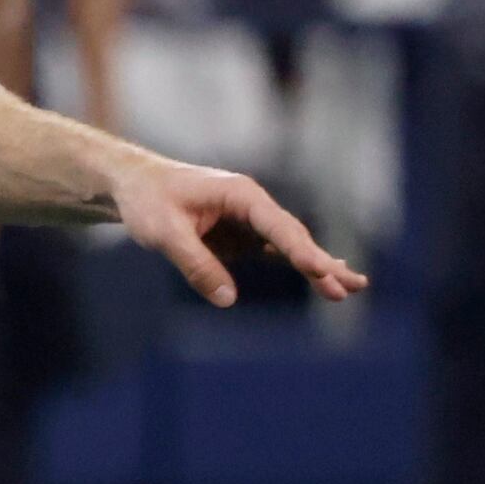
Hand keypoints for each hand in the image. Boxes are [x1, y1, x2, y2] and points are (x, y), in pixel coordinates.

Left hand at [105, 153, 361, 306]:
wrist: (132, 184)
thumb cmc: (147, 200)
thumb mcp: (165, 233)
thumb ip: (196, 264)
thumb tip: (227, 299)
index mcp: (240, 194)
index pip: (277, 225)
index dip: (300, 250)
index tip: (321, 270)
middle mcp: (251, 205)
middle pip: (292, 236)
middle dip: (322, 263)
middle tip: (352, 287)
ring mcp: (247, 221)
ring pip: (289, 246)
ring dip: (318, 267)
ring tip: (350, 288)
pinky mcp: (239, 235)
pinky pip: (273, 252)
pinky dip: (297, 265)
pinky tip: (322, 278)